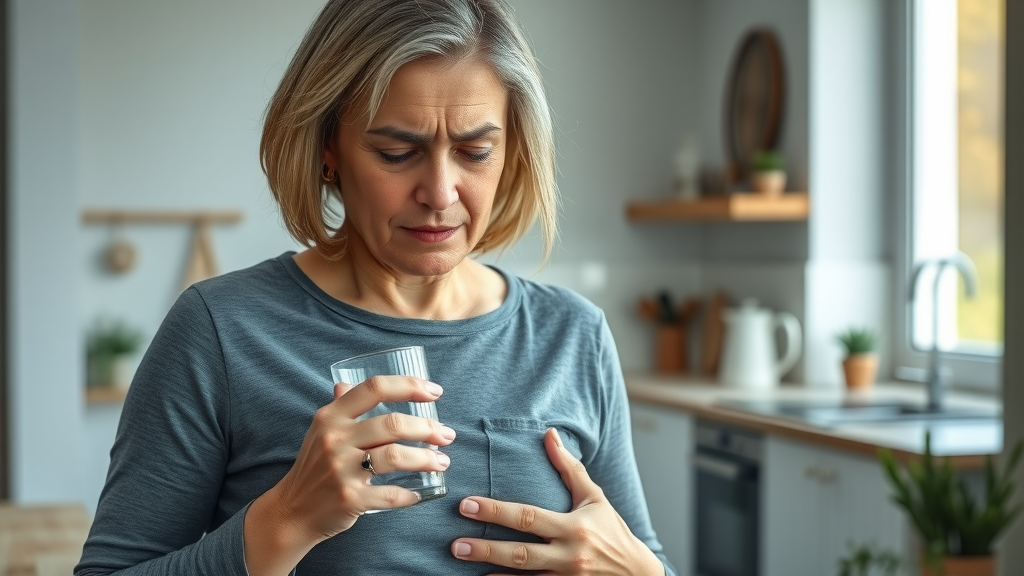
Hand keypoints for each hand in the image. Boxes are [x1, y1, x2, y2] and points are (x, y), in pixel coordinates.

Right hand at [243, 376, 455, 575]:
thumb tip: (345, 382)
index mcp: (330, 417)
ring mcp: (341, 470)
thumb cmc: (314, 467)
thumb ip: (338, 408)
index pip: (373, 388)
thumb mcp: (320, 432)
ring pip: (395, 456)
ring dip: (427, 459)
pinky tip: (419, 494)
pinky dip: (410, 495)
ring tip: (443, 461)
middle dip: (428, 427)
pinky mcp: (349, 499)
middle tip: (447, 435)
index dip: (408, 385)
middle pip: (392, 423)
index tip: (435, 391)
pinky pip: (390, 494)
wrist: (292, 511)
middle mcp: (334, 439)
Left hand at [450, 429, 663, 575]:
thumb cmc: (612, 530)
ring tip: (462, 561)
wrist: (637, 573)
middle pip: (521, 553)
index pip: (528, 517)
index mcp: (574, 527)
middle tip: (456, 544)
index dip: (496, 511)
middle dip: (486, 549)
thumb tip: (549, 434)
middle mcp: (568, 555)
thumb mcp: (594, 497)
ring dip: (492, 568)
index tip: (468, 505)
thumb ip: (569, 468)